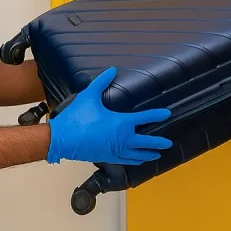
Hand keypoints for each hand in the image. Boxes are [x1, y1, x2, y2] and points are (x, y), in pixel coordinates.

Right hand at [46, 67, 172, 165]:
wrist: (62, 139)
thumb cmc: (77, 118)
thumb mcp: (89, 96)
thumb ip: (101, 81)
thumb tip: (112, 69)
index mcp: (120, 123)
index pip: (144, 118)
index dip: (157, 115)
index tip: (167, 114)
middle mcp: (122, 139)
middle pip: (146, 142)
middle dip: (158, 142)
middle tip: (169, 143)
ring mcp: (115, 150)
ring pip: (137, 154)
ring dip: (148, 154)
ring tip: (157, 155)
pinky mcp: (107, 157)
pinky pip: (125, 160)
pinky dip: (134, 160)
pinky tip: (137, 160)